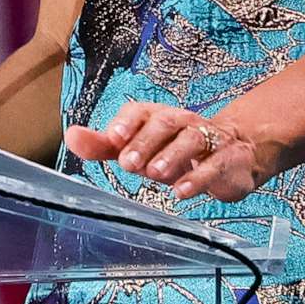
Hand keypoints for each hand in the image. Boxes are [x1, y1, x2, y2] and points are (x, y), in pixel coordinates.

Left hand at [63, 101, 272, 201]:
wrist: (233, 152)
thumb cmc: (174, 150)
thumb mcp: (138, 147)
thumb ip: (104, 145)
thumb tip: (71, 136)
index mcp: (156, 117)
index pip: (140, 112)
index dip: (127, 123)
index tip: (114, 138)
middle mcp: (181, 122)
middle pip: (164, 122)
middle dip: (145, 141)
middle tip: (129, 163)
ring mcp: (207, 138)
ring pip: (190, 139)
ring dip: (171, 155)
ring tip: (154, 173)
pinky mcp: (227, 159)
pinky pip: (214, 164)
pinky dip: (197, 178)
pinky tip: (181, 191)